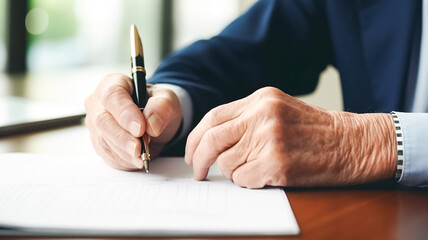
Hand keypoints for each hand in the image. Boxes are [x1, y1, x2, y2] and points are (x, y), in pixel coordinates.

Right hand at [85, 74, 181, 169]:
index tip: (140, 129)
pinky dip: (124, 160)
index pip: (112, 96)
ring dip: (125, 152)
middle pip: (103, 121)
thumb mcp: (168, 100)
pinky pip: (107, 154)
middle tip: (140, 149)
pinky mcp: (99, 142)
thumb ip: (163, 107)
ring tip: (144, 156)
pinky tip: (137, 160)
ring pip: (104, 140)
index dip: (125, 113)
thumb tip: (152, 125)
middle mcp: (98, 102)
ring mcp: (95, 124)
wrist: (154, 121)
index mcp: (113, 83)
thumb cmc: (157, 105)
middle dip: (123, 138)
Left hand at [185, 87, 395, 187]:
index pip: (213, 117)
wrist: (353, 143)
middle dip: (198, 159)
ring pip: (227, 163)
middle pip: (212, 139)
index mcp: (261, 100)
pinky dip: (248, 182)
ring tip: (254, 170)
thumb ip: (247, 119)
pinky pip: (244, 179)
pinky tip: (265, 176)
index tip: (191, 152)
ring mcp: (270, 138)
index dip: (195, 138)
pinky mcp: (278, 163)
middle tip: (198, 171)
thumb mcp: (279, 110)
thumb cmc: (316, 131)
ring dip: (233, 172)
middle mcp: (262, 115)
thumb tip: (213, 140)